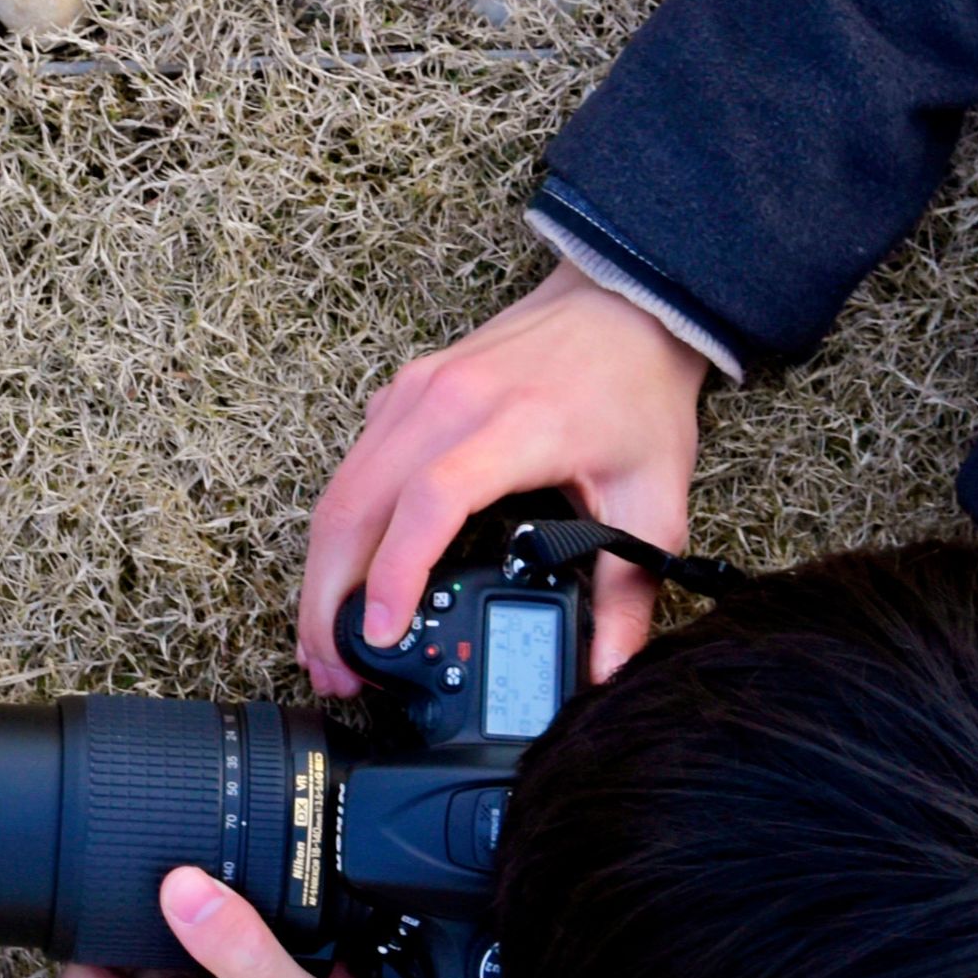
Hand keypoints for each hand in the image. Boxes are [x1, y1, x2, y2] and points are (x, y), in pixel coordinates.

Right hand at [299, 261, 711, 693]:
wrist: (623, 305)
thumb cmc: (635, 391)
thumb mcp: (655, 498)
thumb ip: (631, 590)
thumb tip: (609, 672)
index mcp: (517, 426)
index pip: (433, 499)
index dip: (397, 571)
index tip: (383, 634)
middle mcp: (451, 403)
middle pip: (357, 504)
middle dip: (330, 597)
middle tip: (335, 668)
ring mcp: (416, 393)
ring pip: (339, 490)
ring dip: (322, 571)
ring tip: (329, 640)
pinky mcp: (401, 393)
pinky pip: (351, 469)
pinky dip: (337, 532)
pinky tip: (345, 578)